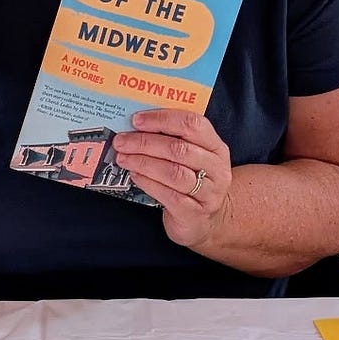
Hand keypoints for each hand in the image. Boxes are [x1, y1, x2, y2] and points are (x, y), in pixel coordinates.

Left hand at [111, 109, 231, 249]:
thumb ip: (171, 139)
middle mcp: (217, 169)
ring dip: (144, 163)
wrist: (203, 220)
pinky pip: (169, 196)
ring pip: (174, 173)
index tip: (137, 120)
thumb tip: (135, 126)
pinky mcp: (195, 214)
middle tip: (122, 142)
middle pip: (179, 149)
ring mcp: (209, 193)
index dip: (162, 119)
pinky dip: (148, 183)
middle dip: (145, 143)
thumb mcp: (191, 157)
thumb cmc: (192, 181)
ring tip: (124, 158)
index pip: (192, 124)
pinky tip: (135, 175)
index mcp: (216, 147)